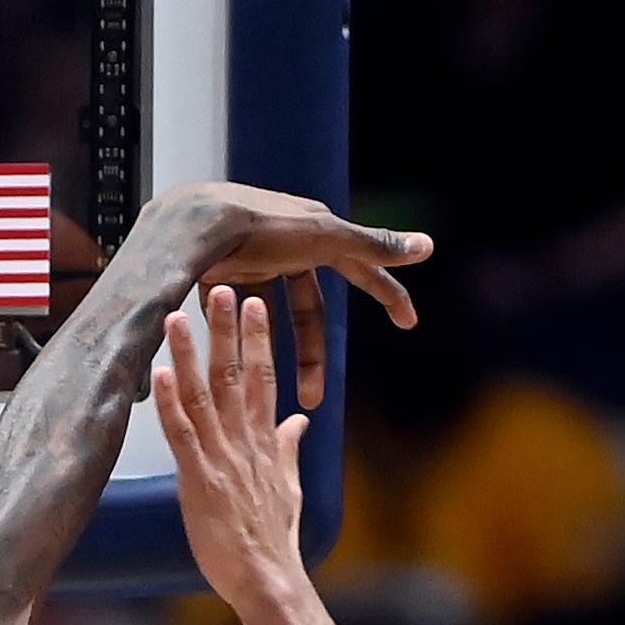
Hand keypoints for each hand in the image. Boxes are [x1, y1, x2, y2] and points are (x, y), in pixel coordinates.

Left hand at [149, 182, 431, 405]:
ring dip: (270, 351)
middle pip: (308, 309)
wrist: (194, 224)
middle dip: (311, 356)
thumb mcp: (324, 238)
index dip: (386, 295)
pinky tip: (228, 364)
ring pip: (267, 316)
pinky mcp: (213, 271)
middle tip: (313, 399)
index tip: (409, 323)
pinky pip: (228, 311)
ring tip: (262, 388)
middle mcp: (285, 245)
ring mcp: (248, 259)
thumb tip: (430, 246)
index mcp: (317, 234)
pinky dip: (231, 336)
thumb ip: (373, 246)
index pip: (362, 269)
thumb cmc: (261, 228)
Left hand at [155, 286, 312, 613]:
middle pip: (239, 375)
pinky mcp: (200, 481)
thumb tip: (300, 421)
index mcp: (266, 443)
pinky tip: (158, 373)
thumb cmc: (273, 541)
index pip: (265, 379)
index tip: (254, 303)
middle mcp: (246, 443)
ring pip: (205, 396)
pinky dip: (170, 402)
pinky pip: (182, 434)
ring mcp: (223, 459)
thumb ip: (290, 449)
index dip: (259, 339)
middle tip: (222, 286)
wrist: (269, 580)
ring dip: (190, 355)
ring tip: (179, 315)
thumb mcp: (288, 489)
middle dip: (229, 330)